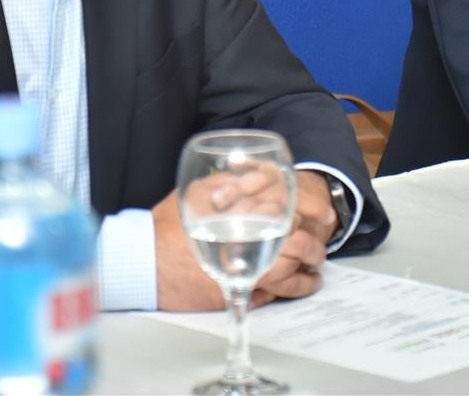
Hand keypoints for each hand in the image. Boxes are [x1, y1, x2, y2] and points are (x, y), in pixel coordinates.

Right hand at [154, 168, 337, 310]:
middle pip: (296, 235)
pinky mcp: (239, 289)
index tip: (323, 213)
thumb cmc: (170, 224)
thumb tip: (262, 178)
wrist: (146, 261)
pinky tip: (303, 283)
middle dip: (314, 238)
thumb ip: (232, 182)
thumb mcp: (199, 190)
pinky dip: (295, 286)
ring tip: (316, 264)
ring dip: (309, 264)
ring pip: (292, 265)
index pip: (290, 205)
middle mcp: (247, 236)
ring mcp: (245, 265)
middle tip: (322, 239)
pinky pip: (278, 290)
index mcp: (241, 208)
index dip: (311, 207)